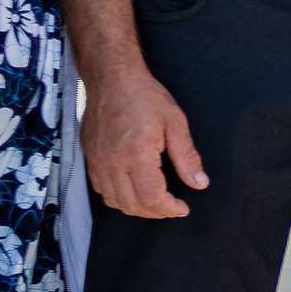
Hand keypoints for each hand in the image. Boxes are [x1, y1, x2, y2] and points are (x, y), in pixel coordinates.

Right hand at [83, 66, 208, 216]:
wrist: (111, 79)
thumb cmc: (145, 96)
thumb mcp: (175, 122)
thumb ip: (187, 156)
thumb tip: (200, 183)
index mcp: (136, 154)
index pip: (151, 197)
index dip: (169, 209)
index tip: (183, 207)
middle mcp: (113, 164)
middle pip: (132, 205)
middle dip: (155, 212)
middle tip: (173, 207)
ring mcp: (98, 163)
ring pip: (115, 202)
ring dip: (137, 208)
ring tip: (156, 202)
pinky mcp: (90, 159)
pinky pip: (102, 190)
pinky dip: (119, 198)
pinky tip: (133, 190)